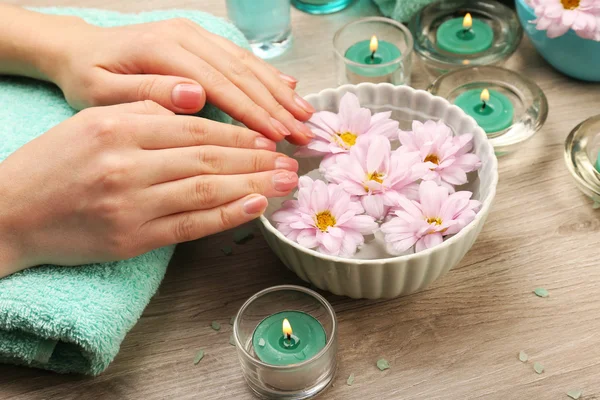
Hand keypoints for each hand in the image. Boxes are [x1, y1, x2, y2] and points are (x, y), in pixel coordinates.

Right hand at [0, 101, 297, 276]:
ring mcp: (132, 203)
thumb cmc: (54, 164)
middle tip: (291, 159)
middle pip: (208, 157)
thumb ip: (144, 111)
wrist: (12, 212)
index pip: (195, 128)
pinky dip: (225, 215)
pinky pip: (190, 225)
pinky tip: (254, 206)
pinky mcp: (133, 238)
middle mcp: (128, 163)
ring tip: (285, 182)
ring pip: (206, 189)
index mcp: (120, 127)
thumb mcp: (94, 121)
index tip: (267, 136)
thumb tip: (198, 105)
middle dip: (256, 158)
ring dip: (252, 185)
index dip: (238, 133)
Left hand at [45, 18, 314, 144]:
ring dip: (280, 91)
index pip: (220, 85)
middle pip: (241, 73)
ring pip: (247, 64)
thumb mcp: (104, 93)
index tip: (278, 138)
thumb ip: (149, 93)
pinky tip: (289, 89)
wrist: (78, 49)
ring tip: (306, 116)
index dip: (252, 113)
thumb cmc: (89, 77)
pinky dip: (268, 75)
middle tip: (305, 134)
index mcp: (164, 50)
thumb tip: (195, 95)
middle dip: (277, 106)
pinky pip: (240, 57)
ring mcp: (195, 34)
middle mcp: (185, 36)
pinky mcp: (200, 39)